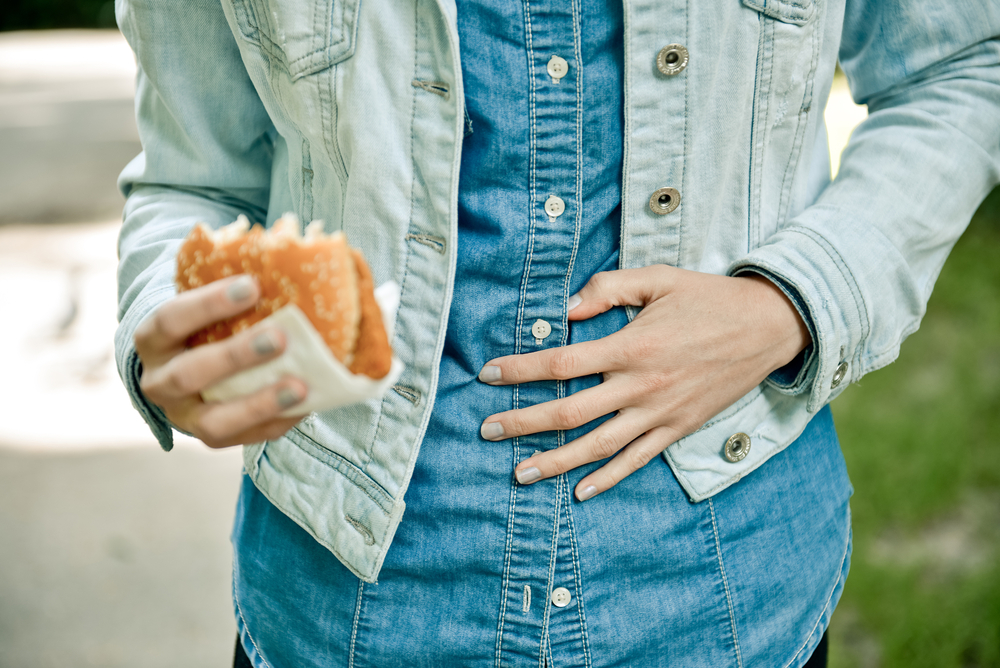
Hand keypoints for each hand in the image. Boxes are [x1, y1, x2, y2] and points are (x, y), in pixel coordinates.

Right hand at [134, 275, 308, 447]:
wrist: (182, 373)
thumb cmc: (205, 327)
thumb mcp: (204, 308)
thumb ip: (235, 294)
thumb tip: (291, 261)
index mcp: (153, 339)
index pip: (171, 319)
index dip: (209, 304)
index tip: (253, 285)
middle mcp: (159, 381)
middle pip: (189, 373)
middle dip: (235, 356)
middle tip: (279, 338)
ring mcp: (183, 416)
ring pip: (213, 421)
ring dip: (259, 403)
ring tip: (301, 386)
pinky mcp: (210, 438)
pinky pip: (244, 439)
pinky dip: (277, 422)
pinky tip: (307, 404)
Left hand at [478, 265, 809, 500]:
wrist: (768, 327)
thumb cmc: (708, 298)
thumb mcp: (659, 278)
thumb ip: (609, 288)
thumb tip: (567, 309)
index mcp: (631, 346)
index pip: (561, 362)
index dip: (520, 369)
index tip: (487, 373)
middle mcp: (640, 385)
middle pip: (569, 411)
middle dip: (523, 422)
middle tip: (487, 430)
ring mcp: (660, 413)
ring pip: (598, 446)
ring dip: (555, 461)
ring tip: (519, 473)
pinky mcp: (678, 428)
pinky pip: (637, 460)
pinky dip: (608, 478)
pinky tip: (580, 491)